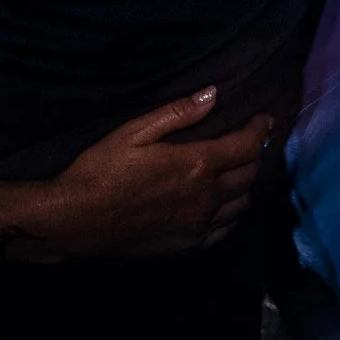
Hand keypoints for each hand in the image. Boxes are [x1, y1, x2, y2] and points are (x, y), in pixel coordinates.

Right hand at [34, 89, 269, 257]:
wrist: (77, 221)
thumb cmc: (100, 170)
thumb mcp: (133, 131)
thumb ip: (177, 114)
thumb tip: (212, 94)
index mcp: (197, 164)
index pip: (246, 145)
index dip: (259, 130)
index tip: (263, 119)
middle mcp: (207, 197)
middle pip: (249, 175)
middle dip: (255, 155)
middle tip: (251, 142)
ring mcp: (200, 225)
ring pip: (241, 204)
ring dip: (245, 185)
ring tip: (238, 172)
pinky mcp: (188, 245)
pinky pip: (225, 230)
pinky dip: (231, 214)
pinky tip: (222, 207)